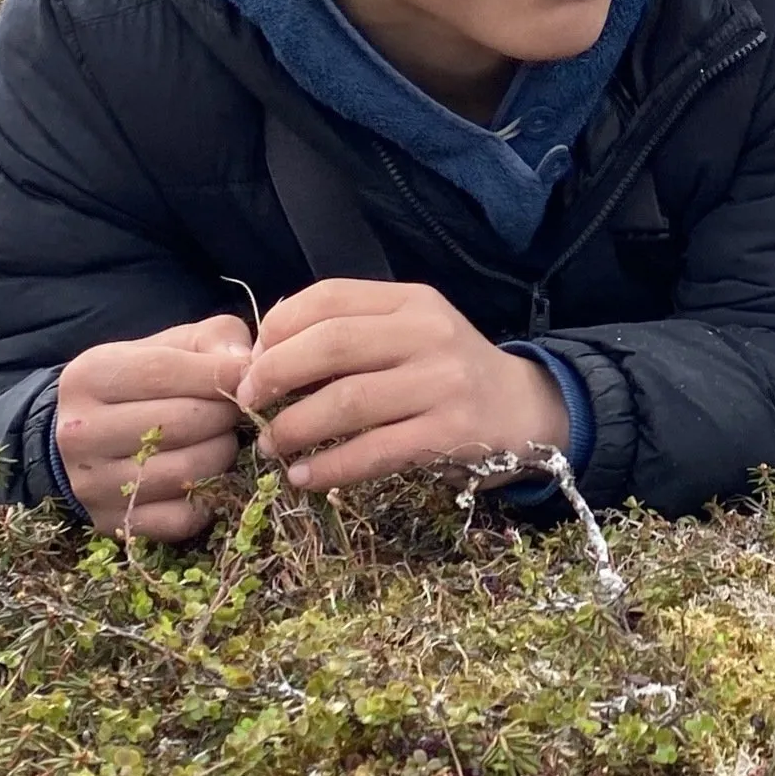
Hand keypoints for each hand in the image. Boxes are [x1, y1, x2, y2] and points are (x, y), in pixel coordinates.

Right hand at [54, 314, 253, 542]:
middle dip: (224, 415)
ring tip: (221, 438)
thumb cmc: (144, 382)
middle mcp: (81, 432)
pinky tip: (208, 474)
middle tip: (235, 411)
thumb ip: (213, 341)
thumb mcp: (172, 344)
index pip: (165, 371)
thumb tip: (246, 365)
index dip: (219, 373)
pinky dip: (209, 496)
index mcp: (90, 376)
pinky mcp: (114, 523)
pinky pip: (184, 516)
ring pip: (187, 472)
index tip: (247, 376)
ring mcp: (93, 485)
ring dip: (222, 454)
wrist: (90, 438)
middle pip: (182, 423)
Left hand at [235, 280, 570, 492]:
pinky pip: (374, 451)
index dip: (277, 328)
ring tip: (274, 447)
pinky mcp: (451, 431)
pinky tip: (306, 478)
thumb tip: (265, 348)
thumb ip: (351, 330)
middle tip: (248, 403)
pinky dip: (330, 468)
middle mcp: (429, 333)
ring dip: (295, 428)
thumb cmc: (449, 372)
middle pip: (330, 345)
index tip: (252, 361)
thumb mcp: (409, 333)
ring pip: (347, 401)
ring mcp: (443, 382)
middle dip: (274, 376)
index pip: (329, 298)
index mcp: (411, 301)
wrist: (526, 409)